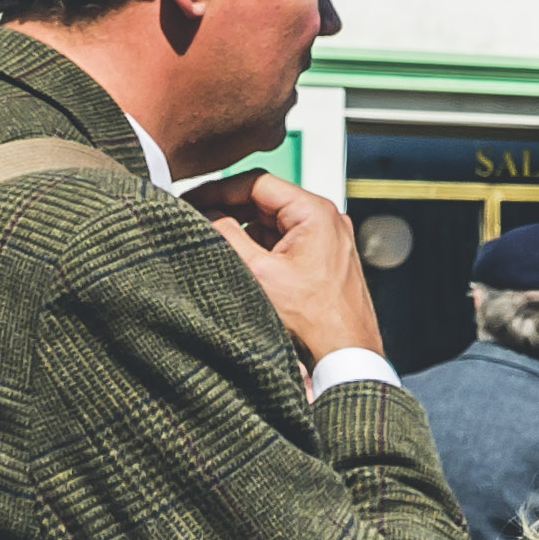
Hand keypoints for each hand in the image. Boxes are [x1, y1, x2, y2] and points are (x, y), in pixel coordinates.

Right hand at [184, 172, 383, 362]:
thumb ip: (227, 236)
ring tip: (214, 245)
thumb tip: (205, 215)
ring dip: (244, 232)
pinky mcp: (325, 259)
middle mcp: (326, 219)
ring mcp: (327, 239)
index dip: (218, 190)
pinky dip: (261, 248)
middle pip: (265, 202)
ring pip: (274, 223)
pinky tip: (240, 263)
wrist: (346, 356)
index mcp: (315, 212)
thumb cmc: (314, 320)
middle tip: (196, 221)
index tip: (192, 199)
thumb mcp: (259, 273)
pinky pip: (286, 243)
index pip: (256, 183)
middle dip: (229, 211)